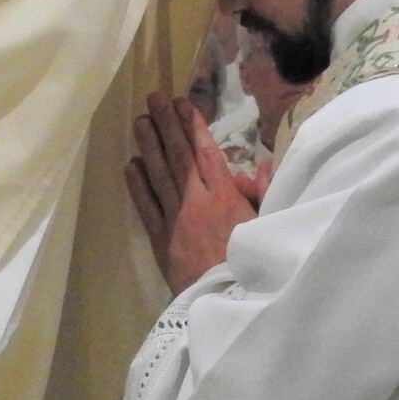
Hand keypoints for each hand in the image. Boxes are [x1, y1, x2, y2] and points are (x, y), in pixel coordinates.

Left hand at [124, 94, 261, 294]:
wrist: (227, 301)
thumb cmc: (252, 263)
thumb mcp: (267, 224)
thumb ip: (264, 193)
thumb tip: (262, 165)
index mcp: (226, 196)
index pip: (205, 152)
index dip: (192, 125)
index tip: (182, 103)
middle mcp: (197, 200)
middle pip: (179, 155)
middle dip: (167, 124)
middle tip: (154, 99)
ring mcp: (175, 218)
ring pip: (159, 173)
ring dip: (148, 145)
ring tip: (140, 120)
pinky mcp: (160, 237)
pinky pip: (145, 204)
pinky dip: (137, 183)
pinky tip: (131, 163)